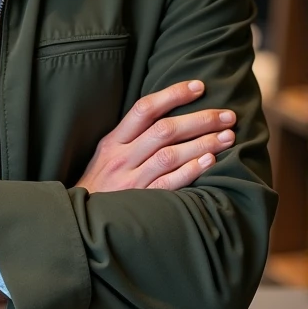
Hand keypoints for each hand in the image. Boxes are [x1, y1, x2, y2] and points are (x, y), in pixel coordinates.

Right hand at [76, 81, 235, 193]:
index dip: (173, 94)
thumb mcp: (105, 155)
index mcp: (113, 141)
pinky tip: (209, 162)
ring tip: (228, 136)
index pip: (145, 108)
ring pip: (170, 155)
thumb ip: (131, 137)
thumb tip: (167, 115)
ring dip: (202, 143)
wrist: (81, 221)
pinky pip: (168, 184)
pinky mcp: (140, 202)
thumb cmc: (98, 185)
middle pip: (164, 130)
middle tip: (228, 116)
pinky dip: (190, 171)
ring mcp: (131, 181)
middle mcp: (122, 157)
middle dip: (200, 120)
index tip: (199, 86)